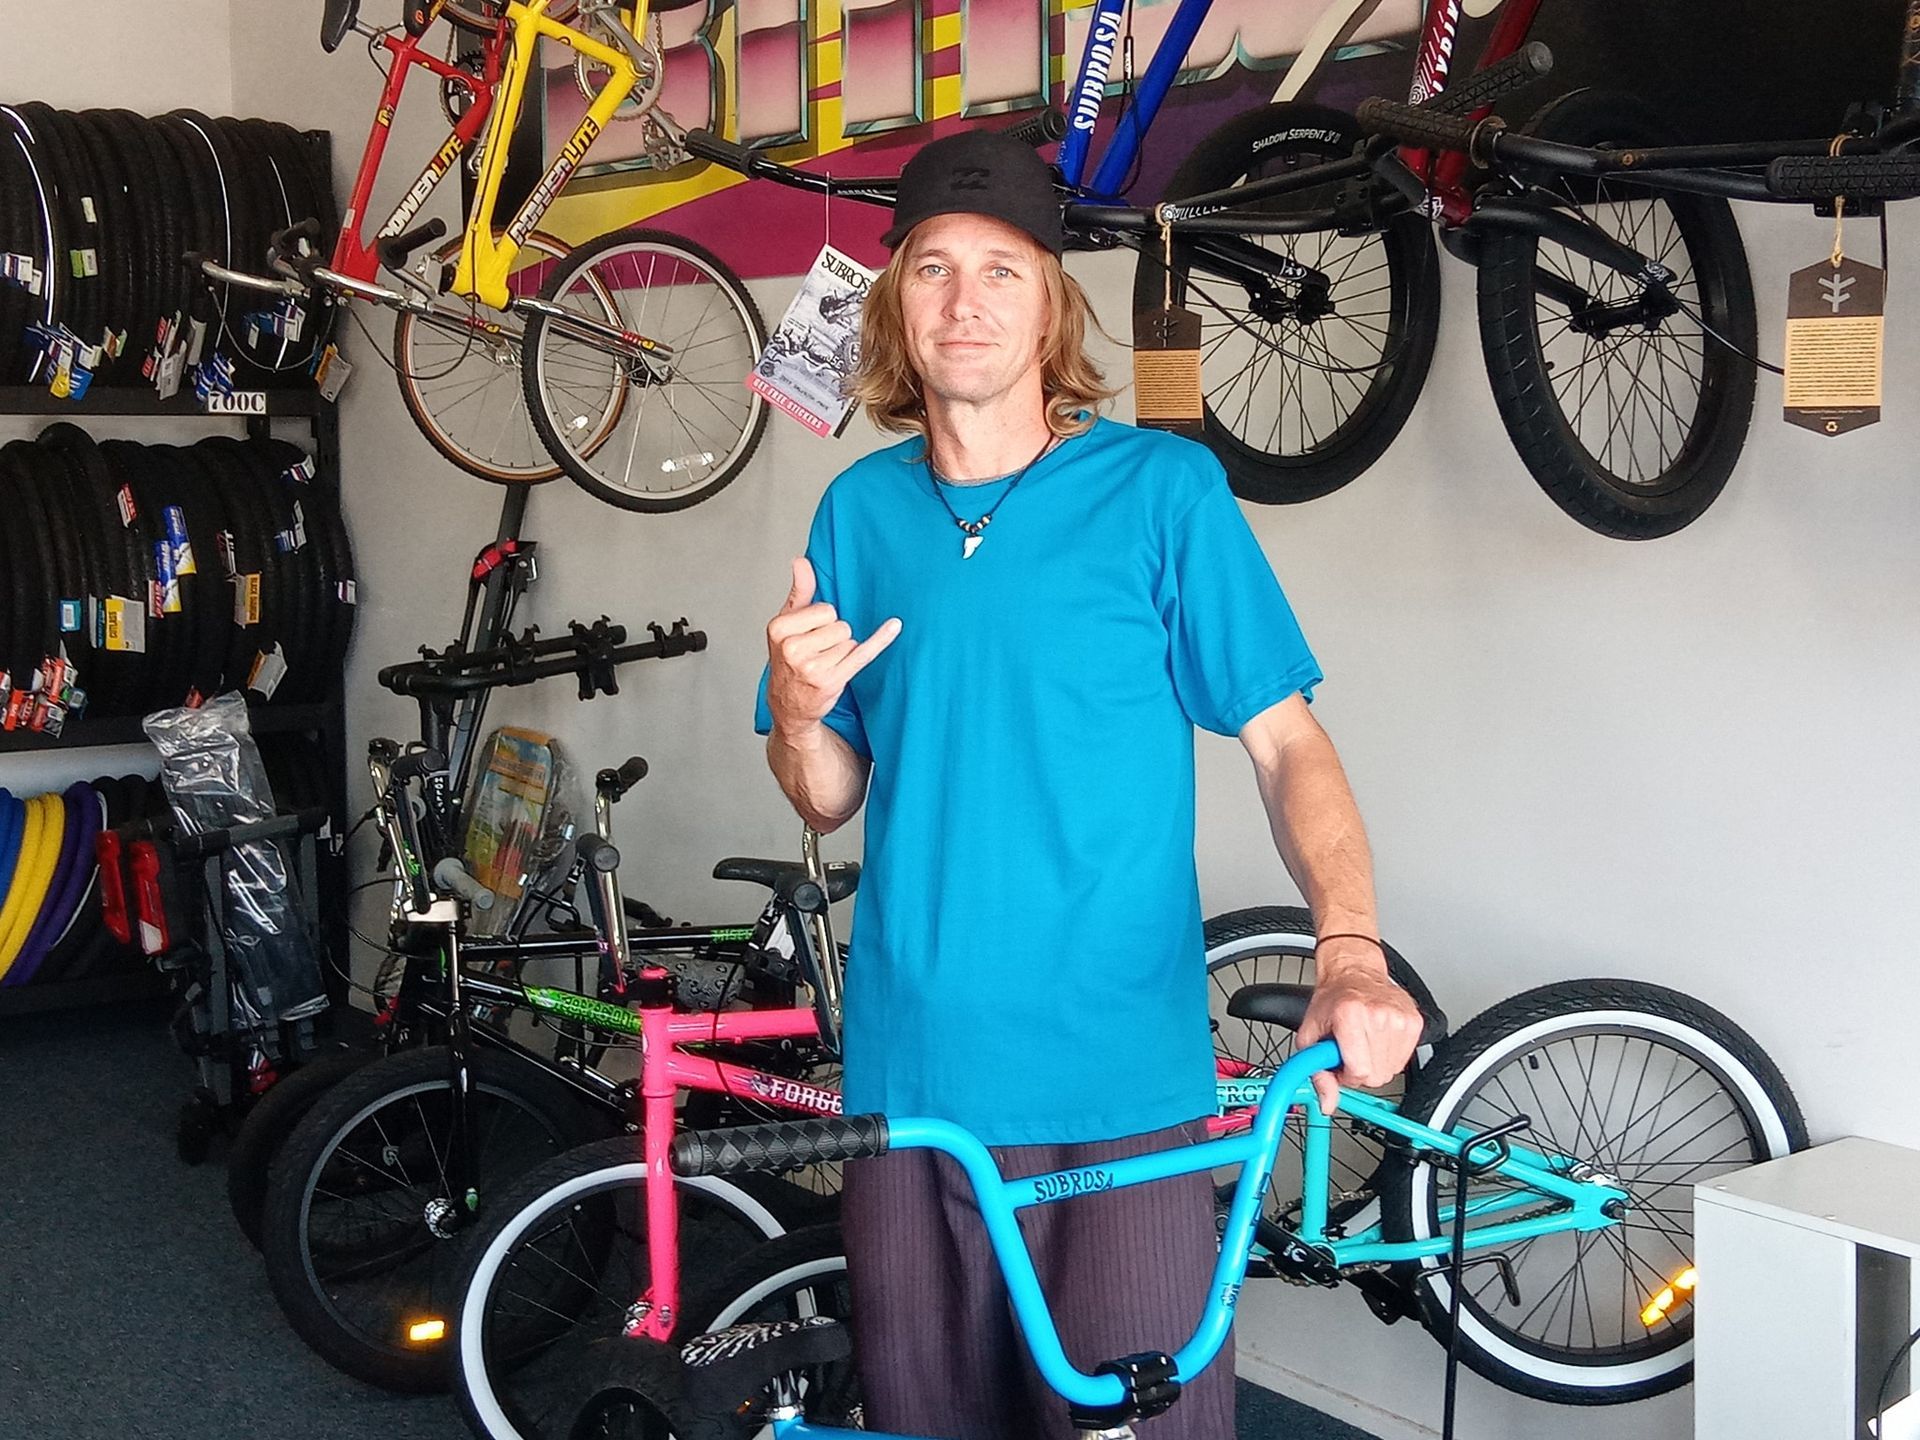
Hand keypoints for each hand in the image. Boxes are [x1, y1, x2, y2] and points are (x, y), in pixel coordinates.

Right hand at [766, 557, 899, 732]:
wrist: (788, 704)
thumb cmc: (789, 659)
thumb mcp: (787, 624)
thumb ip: (799, 592)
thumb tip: (801, 561)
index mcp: (780, 629)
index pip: (826, 609)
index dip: (824, 620)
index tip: (810, 634)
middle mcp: (793, 648)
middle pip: (840, 625)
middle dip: (834, 637)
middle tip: (817, 652)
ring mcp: (812, 667)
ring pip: (850, 642)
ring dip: (842, 652)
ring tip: (823, 664)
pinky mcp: (831, 681)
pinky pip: (863, 654)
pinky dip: (879, 641)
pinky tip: (894, 627)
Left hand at [1295, 951, 1423, 1114]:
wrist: (1354, 973)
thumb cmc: (1332, 1001)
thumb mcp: (1310, 1035)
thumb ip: (1316, 1073)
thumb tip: (1327, 1103)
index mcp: (1350, 1015)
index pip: (1359, 1071)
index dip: (1347, 1075)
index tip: (1340, 1063)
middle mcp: (1378, 1015)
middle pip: (1376, 1075)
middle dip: (1360, 1069)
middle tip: (1351, 1050)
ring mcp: (1400, 1018)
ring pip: (1391, 1070)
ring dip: (1375, 1062)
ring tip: (1363, 1041)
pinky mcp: (1415, 1021)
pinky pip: (1403, 1059)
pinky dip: (1389, 1055)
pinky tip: (1378, 1038)